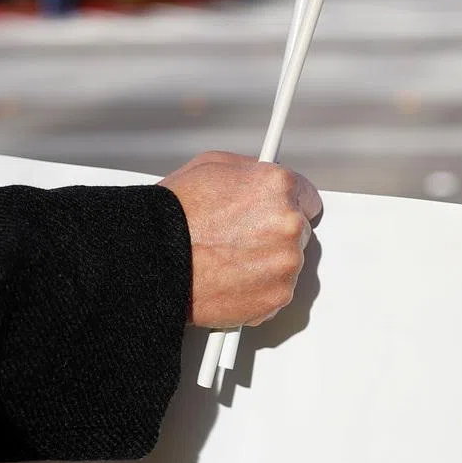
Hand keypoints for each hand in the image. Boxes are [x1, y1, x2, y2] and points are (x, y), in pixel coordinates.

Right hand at [159, 151, 322, 329]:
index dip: (286, 204)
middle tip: (240, 235)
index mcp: (278, 186)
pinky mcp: (277, 297)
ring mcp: (286, 263)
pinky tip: (229, 276)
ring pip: (288, 263)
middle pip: (298, 230)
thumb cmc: (174, 213)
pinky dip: (258, 288)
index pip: (308, 197)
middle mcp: (289, 223)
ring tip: (228, 257)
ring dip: (267, 262)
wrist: (153, 256)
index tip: (274, 211)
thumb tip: (260, 176)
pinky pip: (277, 292)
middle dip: (274, 233)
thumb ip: (249, 170)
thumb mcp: (210, 166)